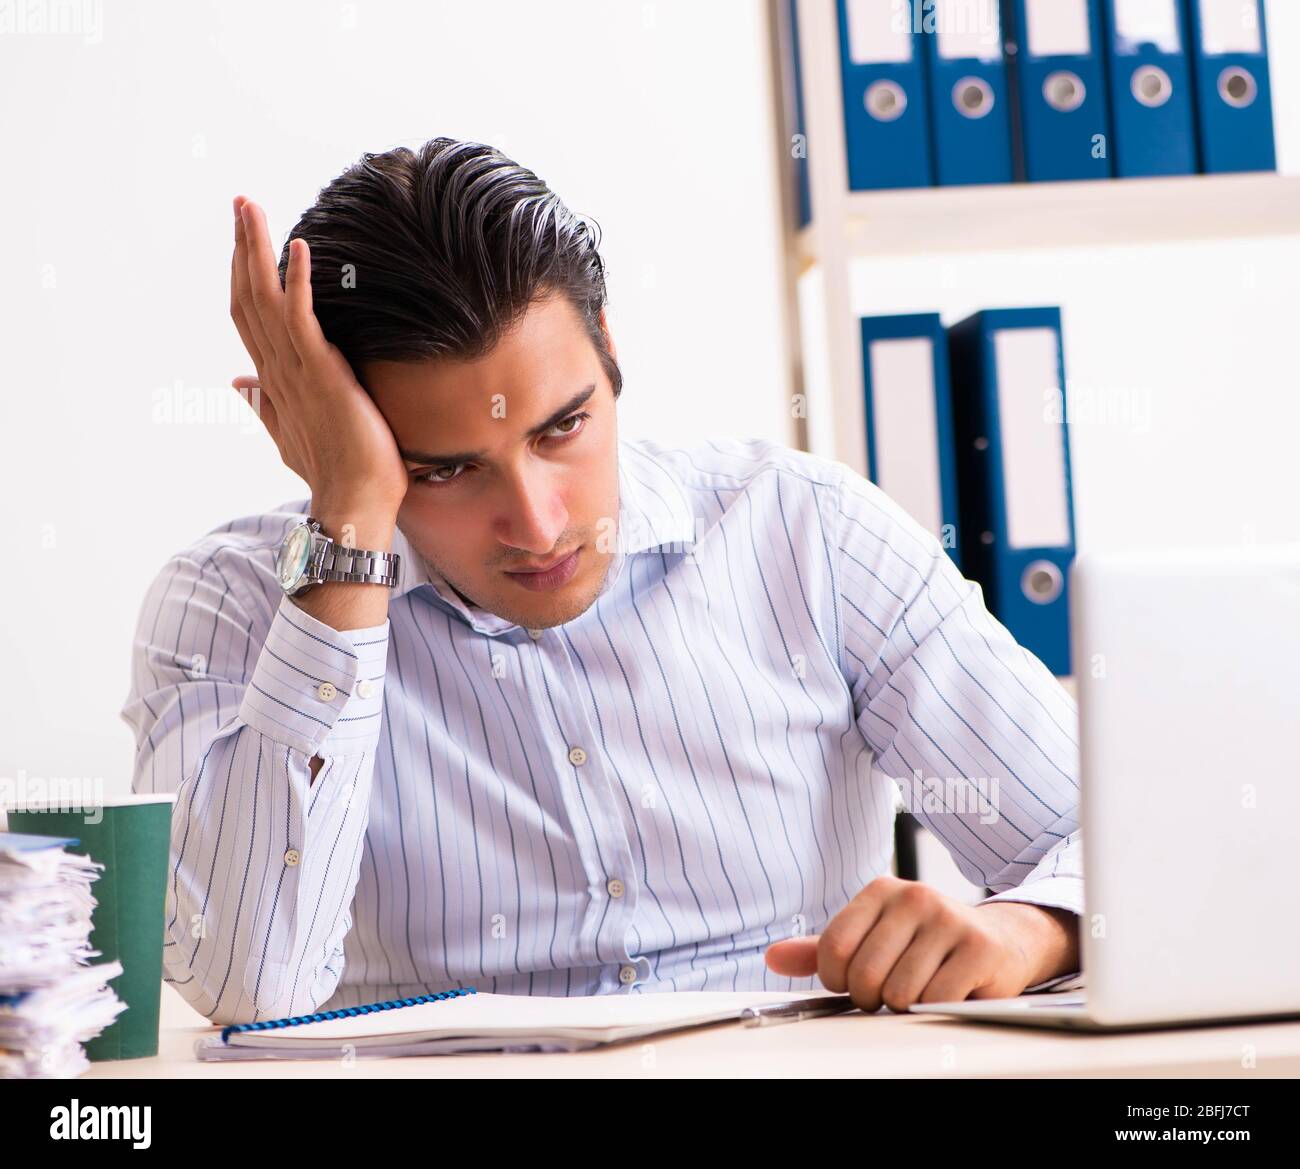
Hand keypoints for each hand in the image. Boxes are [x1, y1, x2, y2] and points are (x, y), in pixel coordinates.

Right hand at [229, 195, 408, 521]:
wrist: (354, 502)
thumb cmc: (333, 470)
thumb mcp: (292, 432)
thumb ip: (264, 403)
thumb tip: (237, 381)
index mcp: (272, 378)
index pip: (247, 316)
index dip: (241, 274)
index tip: (239, 238)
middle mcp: (276, 369)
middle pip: (248, 297)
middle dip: (242, 248)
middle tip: (241, 202)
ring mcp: (296, 370)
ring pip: (265, 300)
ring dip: (257, 250)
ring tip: (252, 207)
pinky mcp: (321, 373)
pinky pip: (303, 318)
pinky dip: (299, 281)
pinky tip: (300, 246)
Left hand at [764, 876, 1076, 1012]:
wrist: (998, 942)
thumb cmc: (925, 944)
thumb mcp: (871, 938)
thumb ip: (822, 949)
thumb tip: (774, 957)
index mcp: (880, 889)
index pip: (833, 948)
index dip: (838, 981)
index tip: (853, 982)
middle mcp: (915, 896)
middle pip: (865, 974)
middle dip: (872, 998)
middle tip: (890, 992)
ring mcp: (949, 919)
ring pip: (900, 992)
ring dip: (905, 1006)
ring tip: (920, 989)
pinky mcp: (979, 948)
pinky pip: (935, 1000)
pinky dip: (935, 1009)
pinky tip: (947, 992)